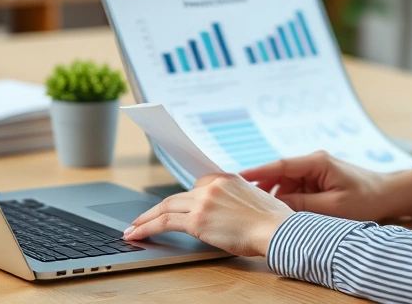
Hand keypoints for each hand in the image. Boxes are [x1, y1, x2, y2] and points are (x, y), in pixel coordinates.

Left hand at [123, 173, 293, 256]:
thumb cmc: (273, 221)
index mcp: (226, 178)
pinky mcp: (198, 220)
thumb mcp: (255, 200)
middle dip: (156, 208)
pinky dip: (147, 227)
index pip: (195, 187)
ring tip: (133, 228)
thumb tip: (230, 212)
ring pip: (165, 207)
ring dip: (145, 218)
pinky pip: (164, 222)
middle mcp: (212, 186)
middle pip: (176, 196)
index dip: (181, 200)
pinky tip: (137, 234)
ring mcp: (203, 202)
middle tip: (142, 218)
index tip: (169, 207)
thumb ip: (236, 200)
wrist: (278, 230)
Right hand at [240, 151, 411, 221]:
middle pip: (280, 174)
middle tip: (247, 203)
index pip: (280, 165)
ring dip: (277, 196)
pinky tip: (282, 211)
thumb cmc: (366, 198)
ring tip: (263, 211)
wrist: (389, 194)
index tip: (238, 177)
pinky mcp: (318, 180)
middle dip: (264, 188)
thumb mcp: (334, 206)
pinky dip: (288, 198)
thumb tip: (276, 204)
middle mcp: (314, 162)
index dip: (258, 172)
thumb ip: (303, 205)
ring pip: (286, 183)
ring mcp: (315, 170)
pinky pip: (296, 188)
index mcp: (317, 162)